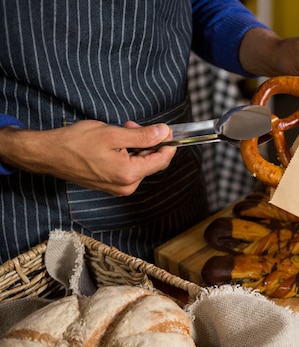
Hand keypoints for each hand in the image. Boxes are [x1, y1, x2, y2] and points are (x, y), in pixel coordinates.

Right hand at [0, 120, 175, 195]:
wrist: (49, 154)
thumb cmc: (76, 143)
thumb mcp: (114, 134)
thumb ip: (143, 135)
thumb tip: (165, 132)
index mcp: (129, 174)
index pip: (162, 160)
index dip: (168, 143)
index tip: (167, 129)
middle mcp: (127, 186)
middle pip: (152, 162)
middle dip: (148, 141)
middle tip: (133, 125)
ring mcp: (119, 188)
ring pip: (141, 164)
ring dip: (137, 146)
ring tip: (122, 130)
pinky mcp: (111, 185)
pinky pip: (129, 168)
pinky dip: (128, 154)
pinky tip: (117, 143)